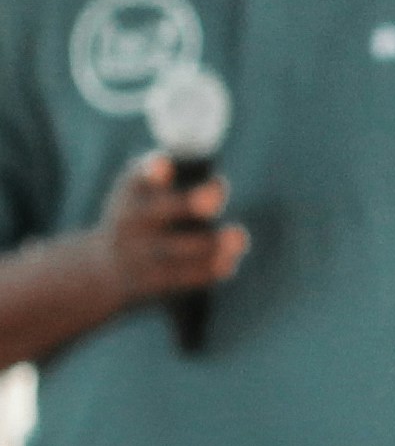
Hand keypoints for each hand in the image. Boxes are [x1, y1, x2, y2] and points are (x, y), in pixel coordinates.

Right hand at [96, 152, 238, 306]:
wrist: (105, 269)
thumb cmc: (142, 219)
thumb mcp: (145, 194)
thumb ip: (175, 180)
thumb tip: (216, 188)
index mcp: (131, 194)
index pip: (137, 178)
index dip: (151, 170)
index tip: (166, 163)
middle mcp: (128, 222)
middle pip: (157, 212)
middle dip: (185, 204)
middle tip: (214, 198)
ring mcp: (136, 254)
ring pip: (174, 249)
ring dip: (208, 244)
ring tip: (238, 236)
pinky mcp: (147, 282)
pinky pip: (179, 277)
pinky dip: (205, 270)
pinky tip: (228, 263)